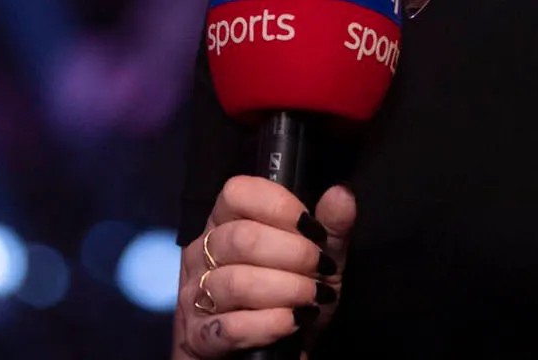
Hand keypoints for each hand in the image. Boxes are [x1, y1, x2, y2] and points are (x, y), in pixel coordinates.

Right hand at [175, 178, 354, 357]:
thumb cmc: (291, 298)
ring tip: (312, 300)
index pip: (237, 193)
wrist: (276, 354)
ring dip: (286, 291)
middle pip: (241, 238)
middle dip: (292, 254)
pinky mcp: (198, 337)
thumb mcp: (319, 262)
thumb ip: (331, 228)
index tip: (312, 229)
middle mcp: (203, 253)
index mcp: (226, 223)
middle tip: (320, 270)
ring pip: (236, 282)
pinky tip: (292, 322)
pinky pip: (230, 327)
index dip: (279, 206)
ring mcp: (195, 295)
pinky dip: (269, 324)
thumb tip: (342, 194)